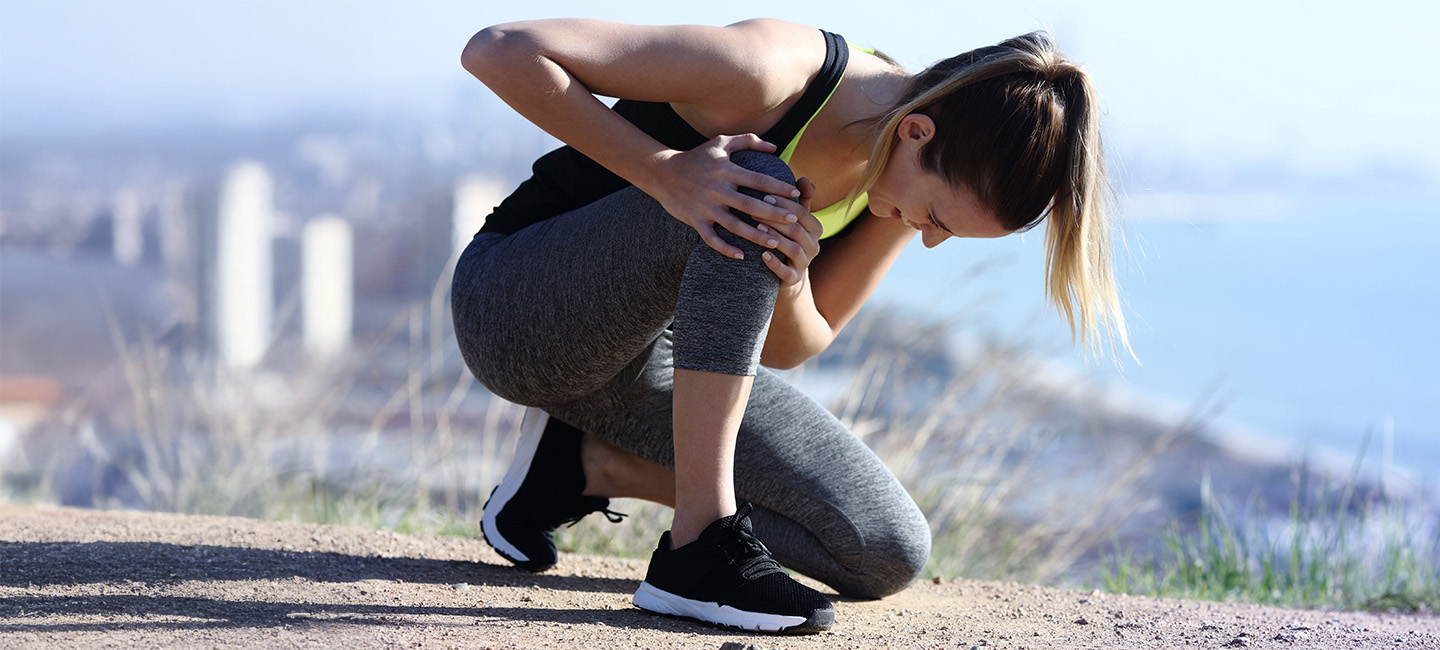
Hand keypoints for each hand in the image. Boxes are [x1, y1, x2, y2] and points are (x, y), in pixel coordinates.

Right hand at [644, 134, 803, 258]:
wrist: (662, 172)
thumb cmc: (697, 156)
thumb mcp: (721, 143)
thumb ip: (749, 141)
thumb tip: (775, 148)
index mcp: (726, 170)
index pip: (759, 180)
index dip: (779, 187)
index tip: (797, 194)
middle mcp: (717, 189)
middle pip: (750, 205)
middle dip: (774, 214)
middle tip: (794, 220)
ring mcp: (705, 207)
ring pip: (734, 226)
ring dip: (756, 235)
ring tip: (775, 243)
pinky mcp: (695, 220)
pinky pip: (712, 239)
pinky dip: (726, 249)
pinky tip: (742, 255)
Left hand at [756, 177, 821, 288]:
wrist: (786, 270)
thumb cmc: (787, 236)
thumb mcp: (794, 218)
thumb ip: (800, 199)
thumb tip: (805, 178)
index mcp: (816, 228)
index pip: (801, 213)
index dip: (783, 204)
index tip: (764, 196)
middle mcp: (814, 246)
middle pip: (796, 229)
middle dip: (775, 219)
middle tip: (753, 210)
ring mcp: (805, 263)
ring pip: (792, 248)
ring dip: (774, 238)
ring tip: (756, 229)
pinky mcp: (794, 278)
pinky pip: (786, 272)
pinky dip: (774, 263)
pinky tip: (762, 254)